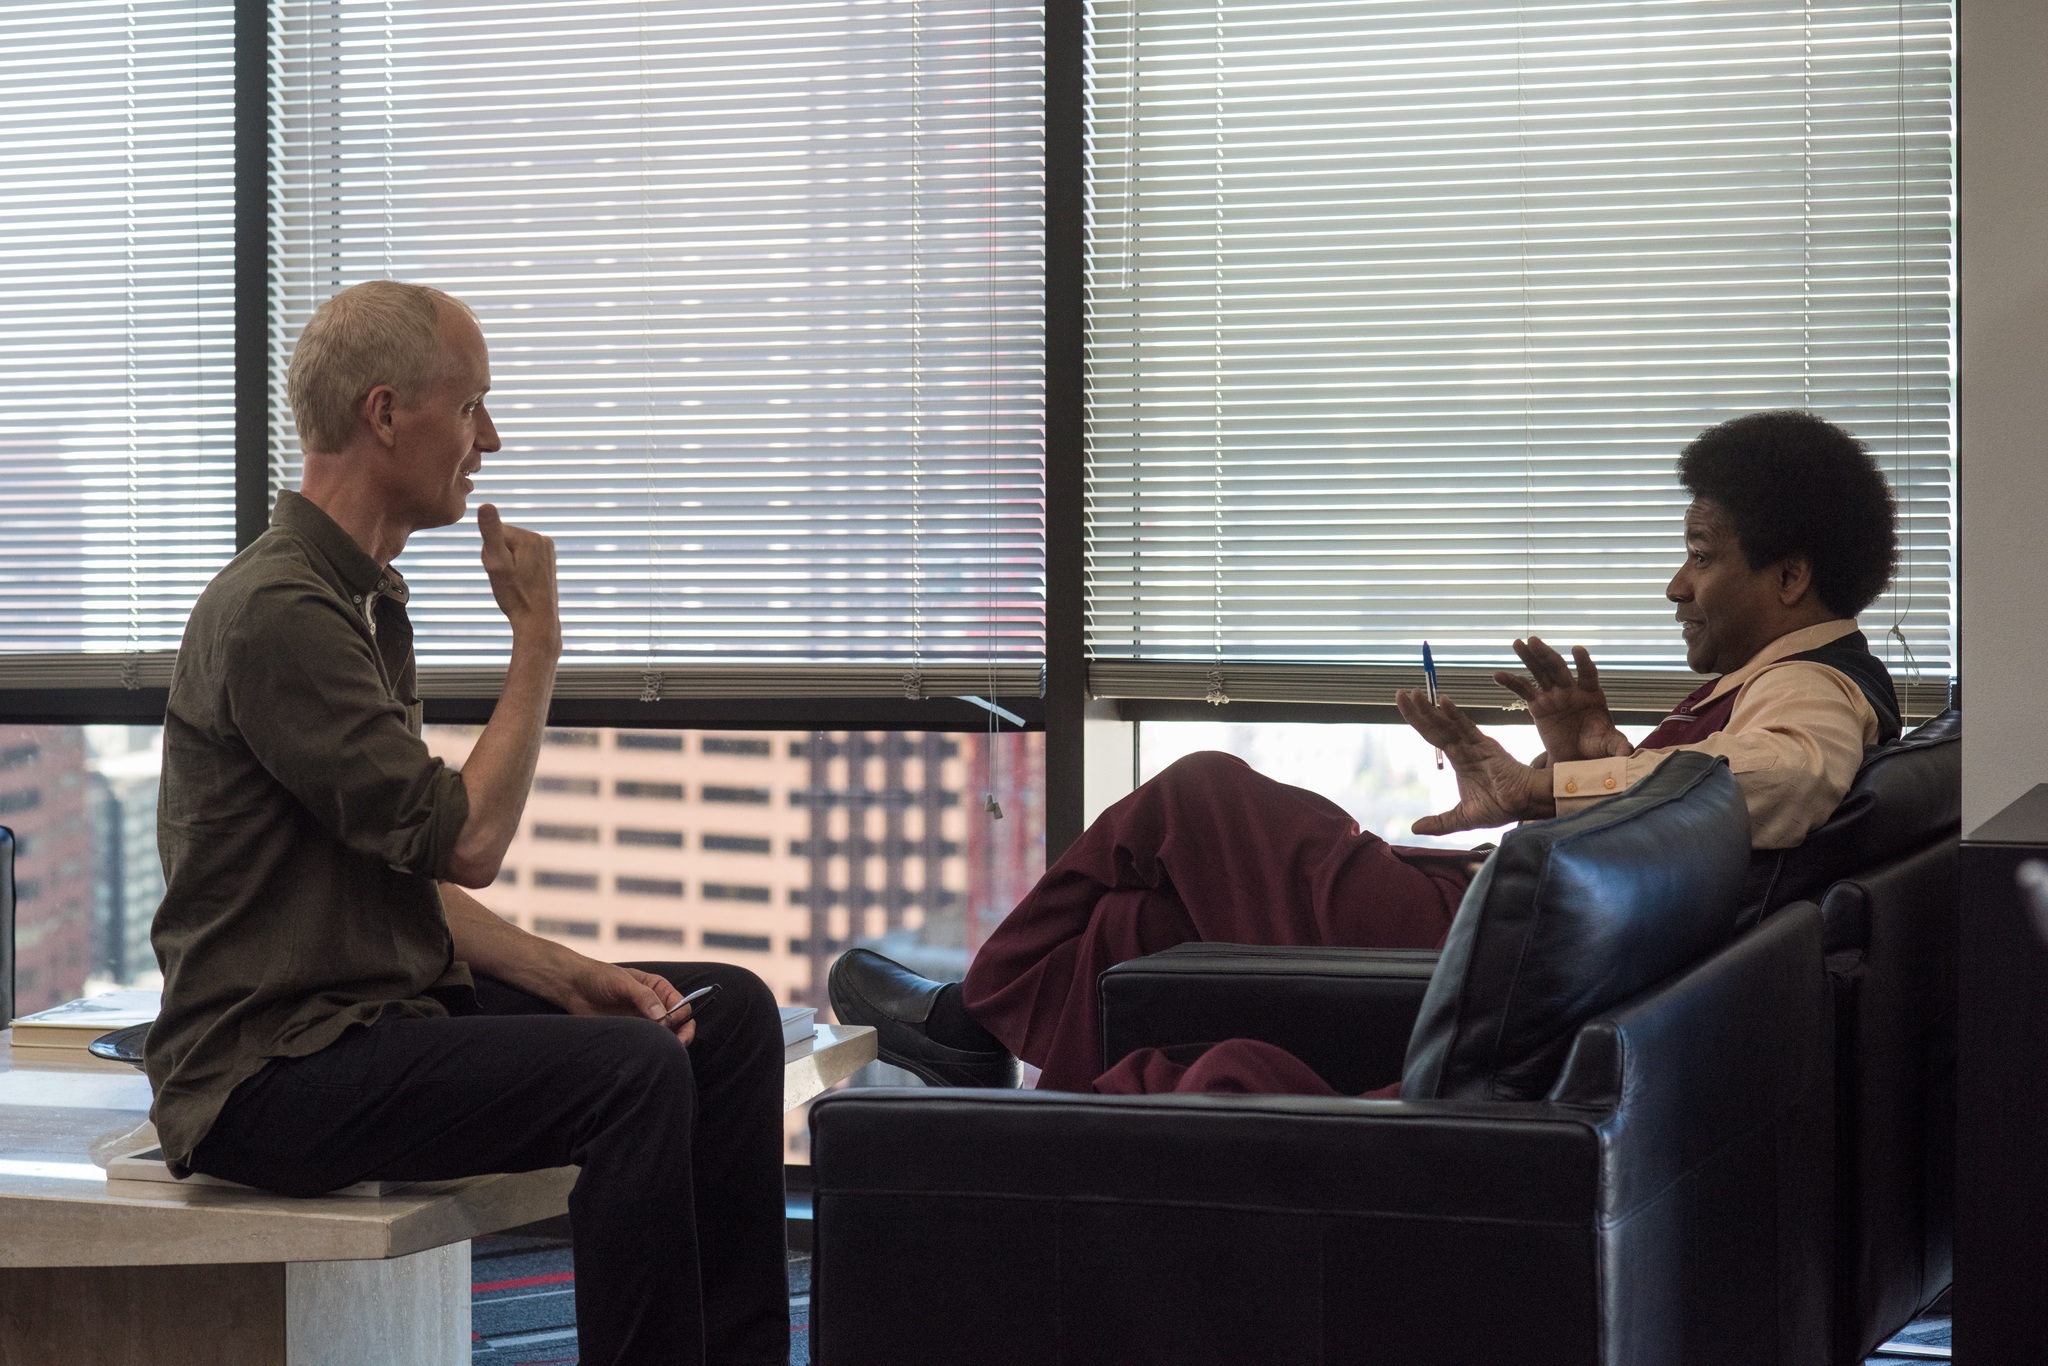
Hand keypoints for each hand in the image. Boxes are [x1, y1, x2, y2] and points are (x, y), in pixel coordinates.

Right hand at [477, 503, 559, 651]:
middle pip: (504, 540)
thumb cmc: (515, 595)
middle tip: (507, 580)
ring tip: (514, 583)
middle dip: (499, 558)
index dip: (489, 554)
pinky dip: (517, 568)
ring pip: (512, 550)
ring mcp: (548, 550)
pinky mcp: (548, 560)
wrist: (537, 621)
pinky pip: (522, 557)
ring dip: (506, 564)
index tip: (500, 572)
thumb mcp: (497, 564)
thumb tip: (485, 505)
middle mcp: (543, 539)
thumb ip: (491, 534)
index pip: (494, 534)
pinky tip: (522, 582)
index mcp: (530, 537)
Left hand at [551, 961, 696, 1045]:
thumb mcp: (623, 983)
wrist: (573, 988)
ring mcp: (643, 1021)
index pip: (682, 1006)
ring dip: (664, 1043)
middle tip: (676, 1046)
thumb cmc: (599, 977)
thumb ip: (643, 997)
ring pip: (664, 1037)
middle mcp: (654, 1005)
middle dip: (680, 1035)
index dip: (680, 1016)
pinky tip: (643, 1052)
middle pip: (678, 1024)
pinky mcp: (630, 1033)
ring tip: (657, 1050)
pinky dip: (648, 1049)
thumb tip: (662, 1016)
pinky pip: (645, 1044)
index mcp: (658, 989)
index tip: (669, 1024)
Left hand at [1395, 689, 1555, 835]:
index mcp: (1458, 759)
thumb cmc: (1501, 807)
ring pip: (1447, 725)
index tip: (1401, 704)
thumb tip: (1414, 829)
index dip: (1417, 721)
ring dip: (1430, 710)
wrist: (1525, 805)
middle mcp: (1464, 748)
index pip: (1432, 735)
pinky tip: (1443, 703)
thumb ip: (1440, 822)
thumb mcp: (1463, 818)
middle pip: (1435, 726)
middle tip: (1399, 694)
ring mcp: (1474, 744)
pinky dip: (1455, 716)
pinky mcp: (1487, 745)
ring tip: (1414, 694)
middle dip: (1416, 711)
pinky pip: (1467, 728)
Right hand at [1492, 637, 1630, 762]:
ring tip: (1517, 643)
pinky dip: (1511, 682)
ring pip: (1540, 672)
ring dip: (1529, 657)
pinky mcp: (1538, 706)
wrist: (1578, 758)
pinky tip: (1497, 675)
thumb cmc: (1597, 747)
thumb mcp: (1609, 746)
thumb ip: (1617, 746)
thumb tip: (1628, 754)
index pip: (1588, 674)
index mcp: (1592, 695)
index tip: (1577, 650)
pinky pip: (1523, 691)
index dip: (1583, 662)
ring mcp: (1553, 696)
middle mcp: (1571, 690)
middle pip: (1558, 668)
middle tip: (1534, 640)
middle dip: (1546, 654)